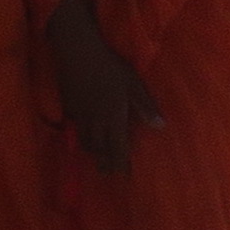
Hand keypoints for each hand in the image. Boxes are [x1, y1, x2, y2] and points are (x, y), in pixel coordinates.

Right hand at [44, 0, 161, 177]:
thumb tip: (160, 126)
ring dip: (92, 152)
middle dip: (105, 163)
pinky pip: (74, 127)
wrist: (78, 52)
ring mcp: (80, 114)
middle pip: (100, 148)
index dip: (122, 163)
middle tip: (107, 174)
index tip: (125, 176)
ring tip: (96, 158)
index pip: (118, 148)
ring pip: (85, 140)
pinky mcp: (69, 105)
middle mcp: (95, 121)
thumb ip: (146, 107)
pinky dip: (79, 136)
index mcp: (113, 118)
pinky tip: (81, 134)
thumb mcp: (134, 84)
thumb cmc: (110, 67)